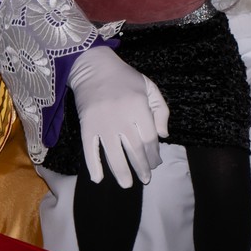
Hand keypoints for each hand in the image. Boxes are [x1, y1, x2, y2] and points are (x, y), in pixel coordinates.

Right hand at [68, 44, 171, 187]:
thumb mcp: (149, 87)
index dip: (154, 154)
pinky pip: (90, 149)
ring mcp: (103, 122)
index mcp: (139, 106)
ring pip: (114, 154)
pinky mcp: (87, 125)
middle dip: (142, 167)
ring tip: (127, 184)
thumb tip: (164, 136)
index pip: (150, 138)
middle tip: (145, 179)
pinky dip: (93, 165)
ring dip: (121, 171)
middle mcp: (122, 117)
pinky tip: (98, 178)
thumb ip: (161, 109)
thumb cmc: (124, 78)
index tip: (156, 163)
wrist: (93, 66)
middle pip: (135, 149)